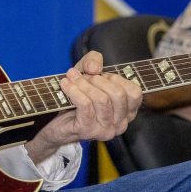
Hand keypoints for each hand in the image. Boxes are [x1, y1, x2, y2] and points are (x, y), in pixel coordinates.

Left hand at [25, 51, 142, 163]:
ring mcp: (105, 130)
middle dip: (98, 79)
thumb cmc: (78, 97)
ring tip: (71, 77)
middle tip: (82, 75)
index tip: (99, 75)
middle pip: (118, 94)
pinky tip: (65, 84)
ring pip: (102, 99)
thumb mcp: (88, 72)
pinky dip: (74, 91)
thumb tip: (95, 68)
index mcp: (127, 112)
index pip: (134, 92)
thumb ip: (94, 61)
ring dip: (83, 84)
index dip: (116, 79)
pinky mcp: (88, 131)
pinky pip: (86, 105)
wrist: (56, 122)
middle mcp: (120, 124)